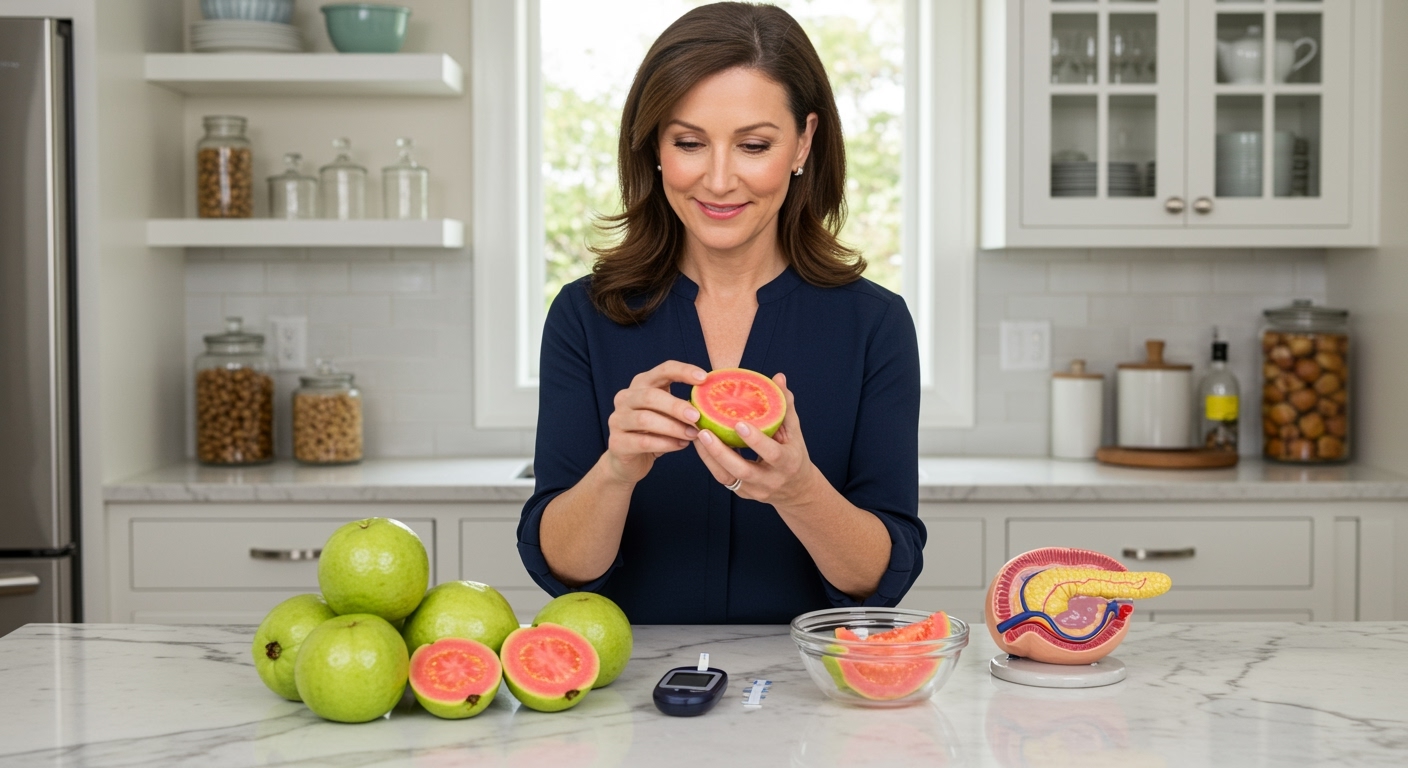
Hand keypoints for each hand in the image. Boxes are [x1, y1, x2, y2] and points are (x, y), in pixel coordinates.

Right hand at [604, 360, 707, 485]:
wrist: (629, 461)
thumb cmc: (654, 432)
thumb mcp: (668, 415)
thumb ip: (684, 406)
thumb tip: (714, 403)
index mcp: (641, 384)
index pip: (662, 370)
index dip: (683, 371)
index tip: (704, 378)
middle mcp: (625, 398)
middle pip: (650, 395)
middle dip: (676, 406)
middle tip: (697, 417)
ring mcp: (617, 419)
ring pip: (645, 419)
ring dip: (673, 427)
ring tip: (692, 435)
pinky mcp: (616, 442)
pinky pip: (643, 441)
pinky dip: (665, 444)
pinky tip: (680, 446)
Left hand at [693, 372, 820, 505]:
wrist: (796, 490)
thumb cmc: (794, 454)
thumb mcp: (794, 432)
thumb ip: (784, 406)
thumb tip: (778, 377)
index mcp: (788, 463)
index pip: (772, 453)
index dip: (756, 440)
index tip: (739, 423)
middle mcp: (770, 480)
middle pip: (742, 470)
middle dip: (721, 452)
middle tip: (704, 431)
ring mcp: (754, 490)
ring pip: (726, 476)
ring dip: (709, 456)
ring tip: (697, 434)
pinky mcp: (741, 492)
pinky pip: (722, 477)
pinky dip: (710, 461)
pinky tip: (700, 443)